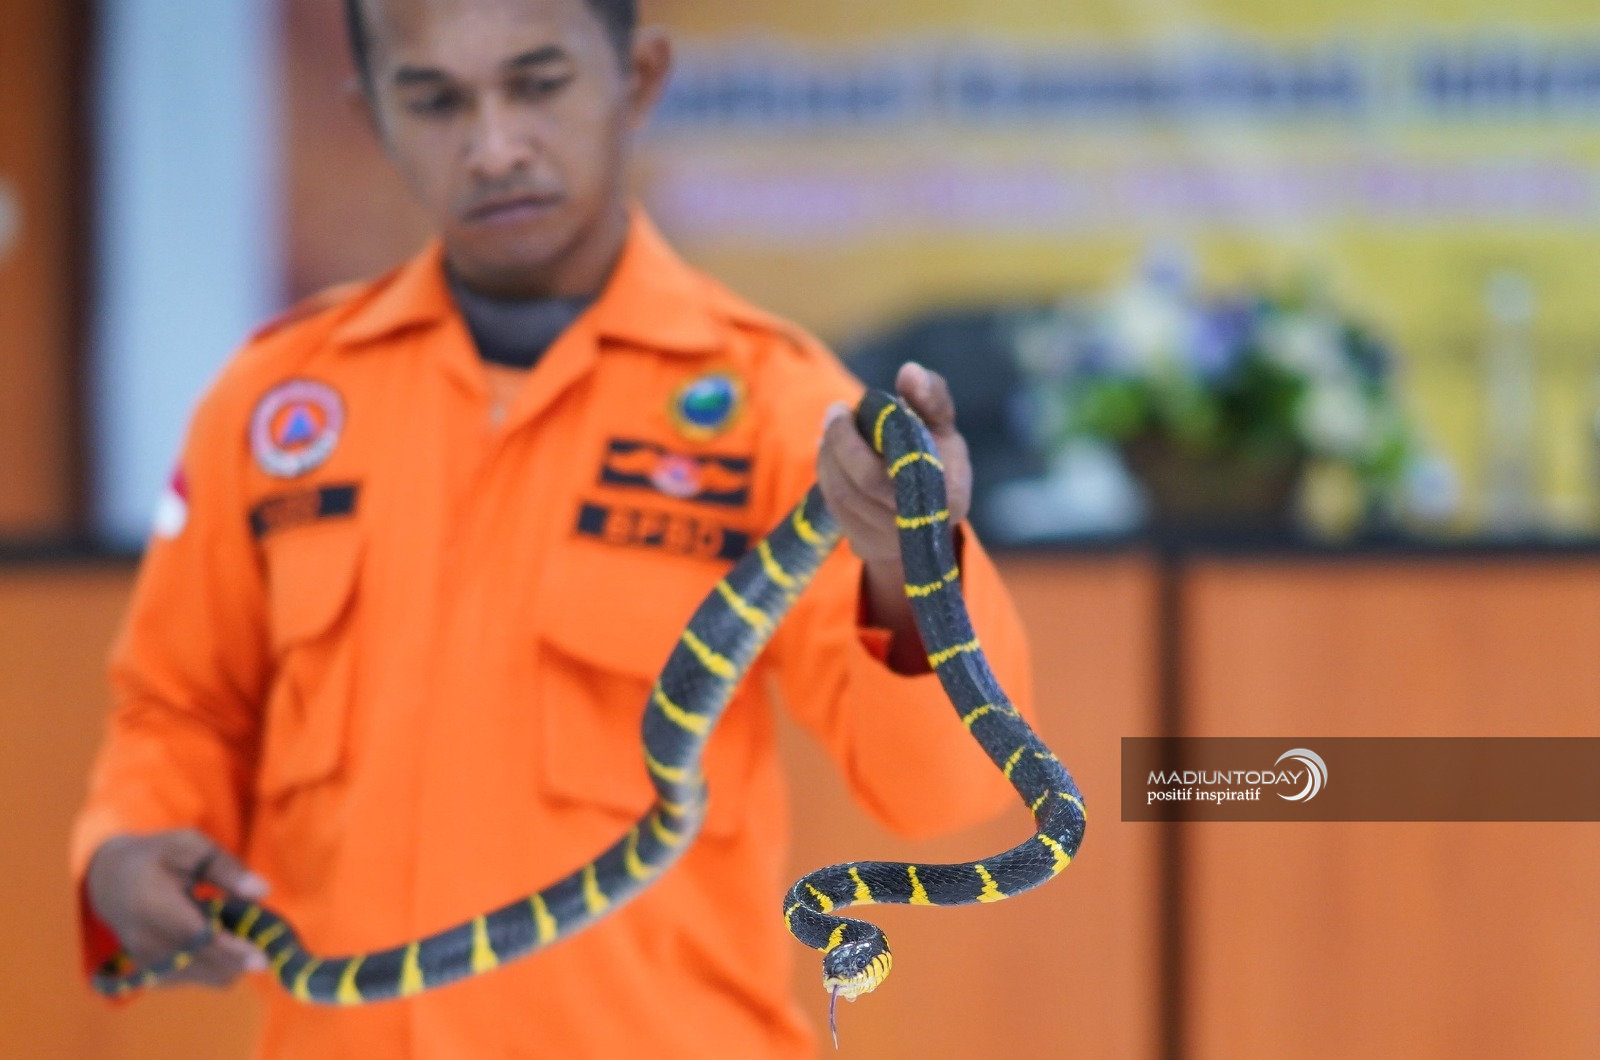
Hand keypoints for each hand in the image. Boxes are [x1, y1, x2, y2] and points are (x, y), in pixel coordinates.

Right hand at [86, 829, 270, 987]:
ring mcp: (146, 962)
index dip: (230, 950)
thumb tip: (264, 892)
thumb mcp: (191, 846)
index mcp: (151, 903)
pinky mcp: (153, 973)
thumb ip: (227, 868)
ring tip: (232, 924)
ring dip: (232, 959)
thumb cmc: (159, 858)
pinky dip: (219, 963)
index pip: (194, 937)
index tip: (264, 958)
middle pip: (203, 964)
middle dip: (239, 956)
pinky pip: (200, 977)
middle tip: (262, 932)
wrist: (111, 881)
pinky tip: (217, 935)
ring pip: (207, 976)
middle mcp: (144, 940)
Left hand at [817, 362, 971, 567]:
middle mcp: (918, 526)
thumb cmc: (937, 457)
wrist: (926, 512)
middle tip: (835, 412)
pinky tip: (830, 453)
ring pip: (843, 495)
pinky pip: (835, 508)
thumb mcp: (942, 426)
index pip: (900, 468)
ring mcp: (889, 541)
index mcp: (948, 496)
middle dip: (842, 442)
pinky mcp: (865, 546)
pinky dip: (827, 475)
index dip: (867, 439)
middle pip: (865, 482)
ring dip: (830, 457)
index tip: (851, 408)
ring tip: (833, 429)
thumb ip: (931, 397)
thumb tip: (909, 372)